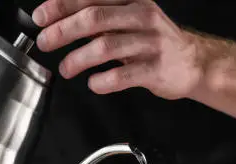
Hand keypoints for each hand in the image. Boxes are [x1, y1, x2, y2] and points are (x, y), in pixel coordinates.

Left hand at [32, 0, 201, 98]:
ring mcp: (150, 44)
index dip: (61, 6)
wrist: (194, 63)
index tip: (41, 18)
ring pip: (106, 46)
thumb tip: (65, 22)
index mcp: (131, 1)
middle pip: (94, 19)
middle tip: (45, 42)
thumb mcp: (132, 20)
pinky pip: (124, 75)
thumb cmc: (156, 43)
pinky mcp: (155, 70)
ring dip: (79, 58)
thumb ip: (103, 20)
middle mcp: (141, 18)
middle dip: (64, 30)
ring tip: (66, 69)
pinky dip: (104, 81)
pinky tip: (93, 84)